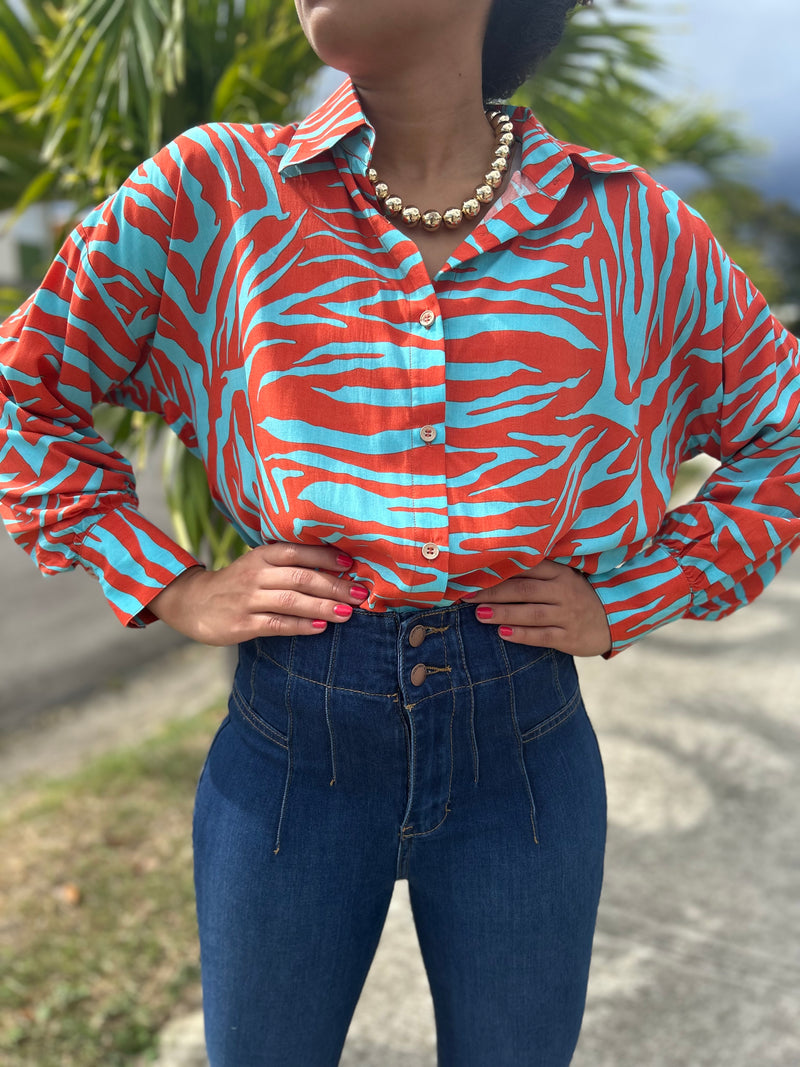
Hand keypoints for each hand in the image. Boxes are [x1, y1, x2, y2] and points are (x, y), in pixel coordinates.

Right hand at [149, 543, 366, 644]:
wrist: (193, 603)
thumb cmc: (237, 583)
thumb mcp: (258, 565)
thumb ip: (288, 564)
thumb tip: (334, 568)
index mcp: (261, 556)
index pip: (297, 551)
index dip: (326, 556)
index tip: (352, 564)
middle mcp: (256, 574)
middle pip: (301, 577)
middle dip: (334, 585)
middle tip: (359, 593)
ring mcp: (248, 599)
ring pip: (292, 601)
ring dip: (323, 606)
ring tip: (348, 612)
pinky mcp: (243, 624)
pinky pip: (277, 624)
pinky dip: (301, 626)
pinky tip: (320, 628)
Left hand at [469, 560, 611, 656]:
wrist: (614, 621)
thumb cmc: (577, 596)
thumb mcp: (563, 579)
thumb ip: (536, 573)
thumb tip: (493, 569)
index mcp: (560, 573)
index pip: (527, 567)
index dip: (499, 570)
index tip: (474, 573)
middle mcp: (564, 592)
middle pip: (524, 590)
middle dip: (494, 592)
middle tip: (468, 595)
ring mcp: (568, 615)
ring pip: (532, 613)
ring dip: (504, 613)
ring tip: (479, 614)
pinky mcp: (570, 638)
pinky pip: (543, 636)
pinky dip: (522, 634)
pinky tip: (502, 633)